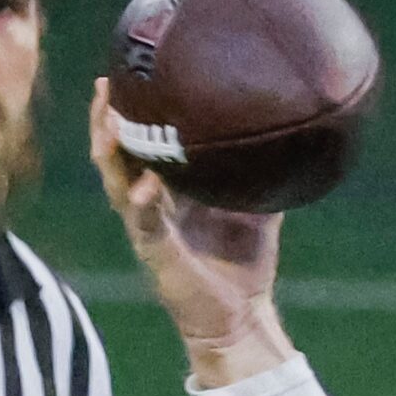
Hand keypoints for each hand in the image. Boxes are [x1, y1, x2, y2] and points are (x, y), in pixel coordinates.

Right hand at [89, 78, 294, 385]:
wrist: (242, 319)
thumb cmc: (244, 267)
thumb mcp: (257, 212)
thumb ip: (262, 178)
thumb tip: (292, 139)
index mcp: (168, 195)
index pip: (139, 147)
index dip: (129, 115)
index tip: (127, 76)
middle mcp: (150, 207)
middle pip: (115, 157)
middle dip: (104, 121)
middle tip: (103, 84)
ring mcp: (147, 230)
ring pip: (116, 184)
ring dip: (109, 152)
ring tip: (108, 121)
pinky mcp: (155, 254)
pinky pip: (144, 223)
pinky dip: (143, 201)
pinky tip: (146, 181)